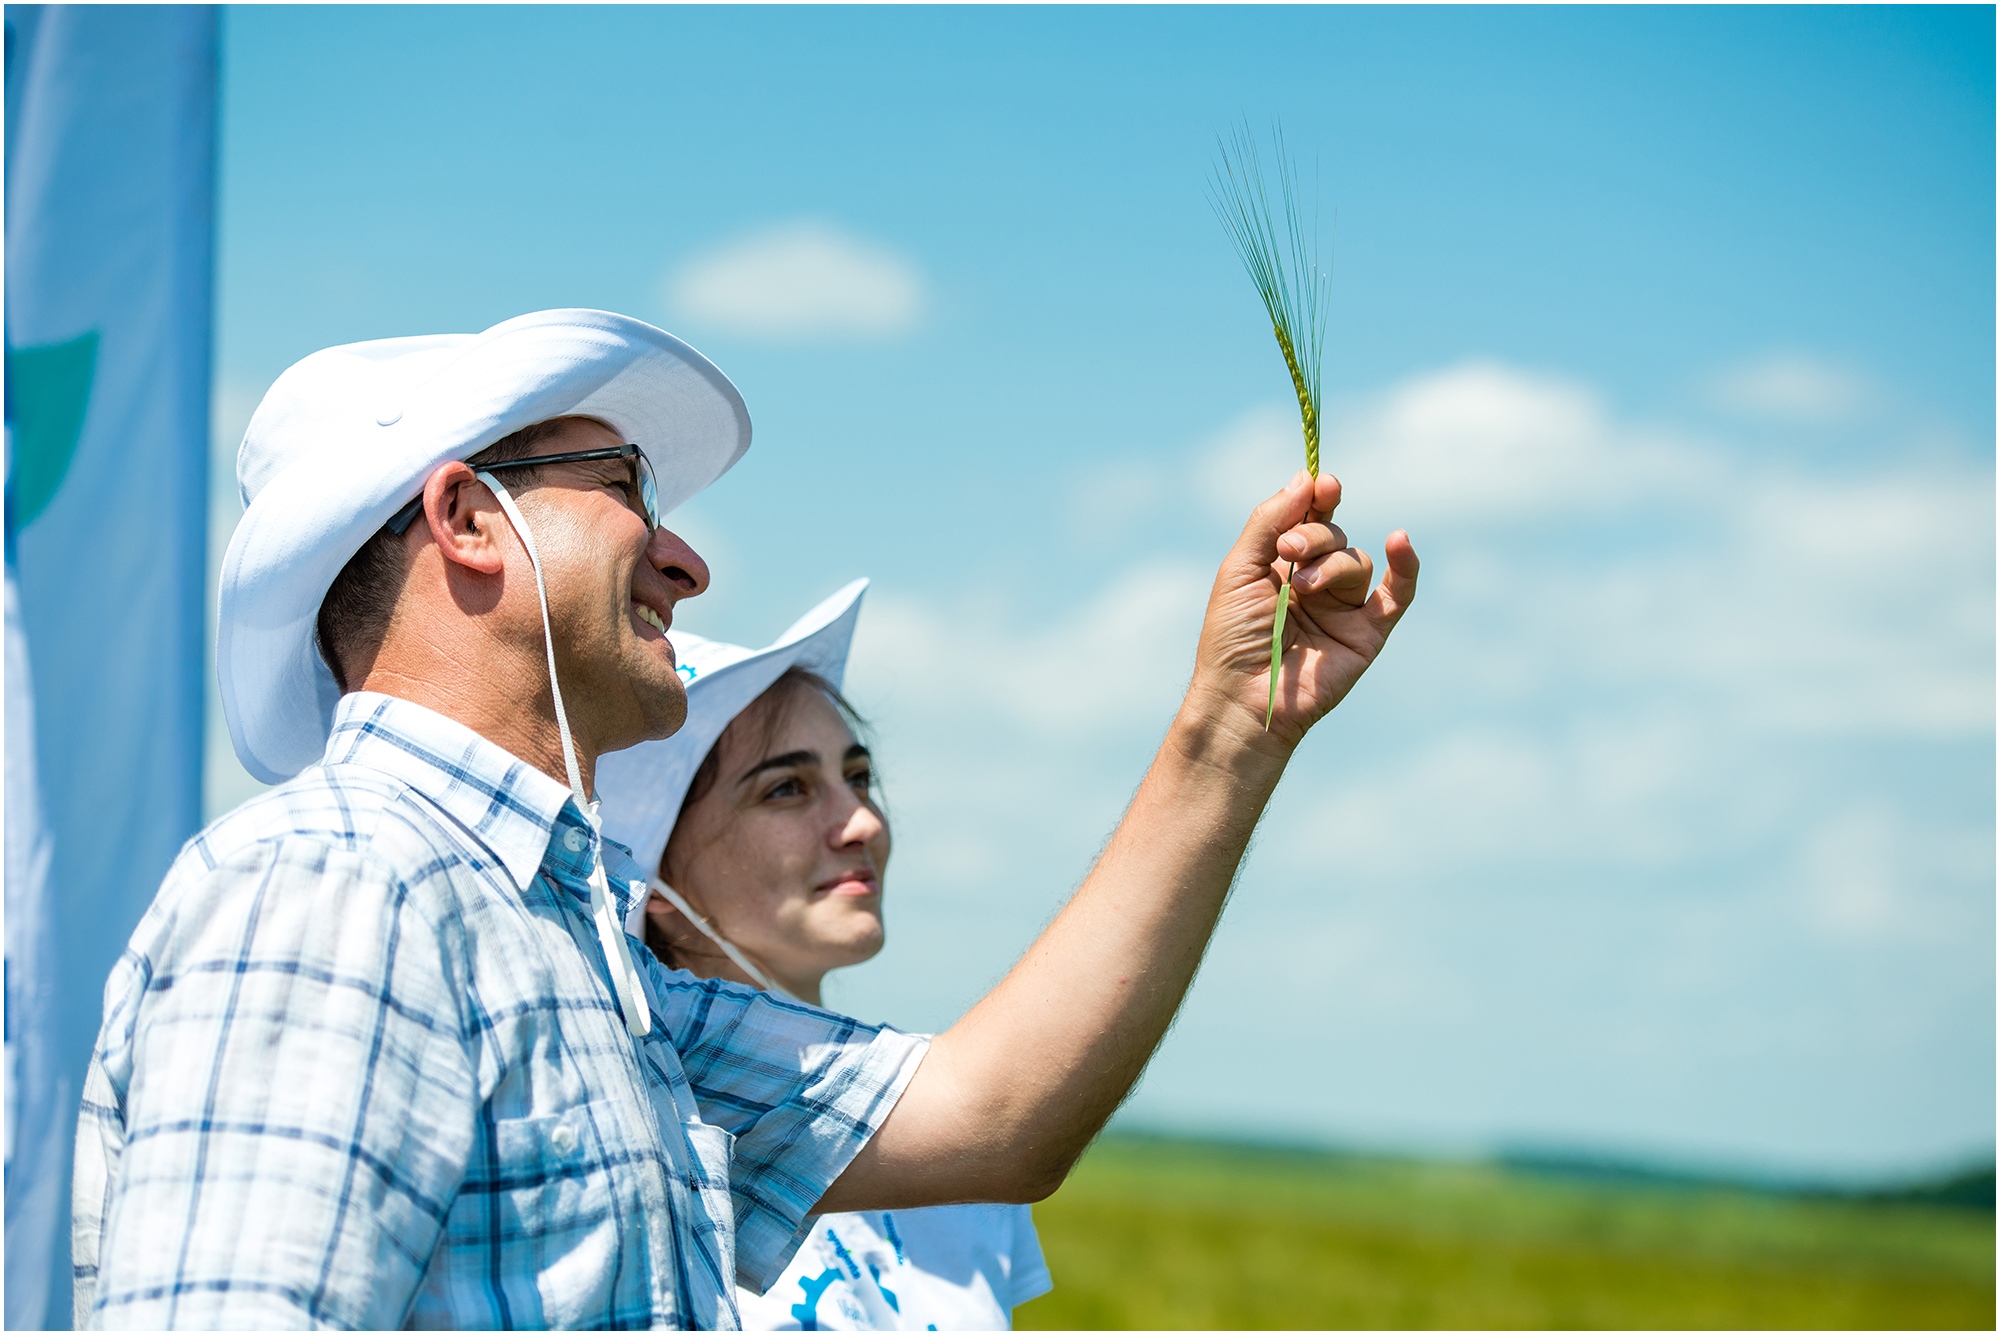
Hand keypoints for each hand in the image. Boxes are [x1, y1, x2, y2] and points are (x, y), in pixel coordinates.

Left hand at [1185, 470, 1418, 750]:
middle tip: (1288, 551)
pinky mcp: (1367, 634)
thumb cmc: (1231, 638)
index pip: (1310, 519)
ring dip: (1332, 564)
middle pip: (1335, 535)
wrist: (1242, 697)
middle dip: (1315, 536)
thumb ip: (1269, 522)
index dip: (1319, 497)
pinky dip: (1406, 567)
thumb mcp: (1240, 569)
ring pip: (1357, 560)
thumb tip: (1306, 478)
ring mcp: (1343, 608)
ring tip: (1302, 587)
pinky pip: (1399, 594)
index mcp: (1282, 565)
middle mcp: (1315, 582)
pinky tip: (1400, 541)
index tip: (1323, 485)